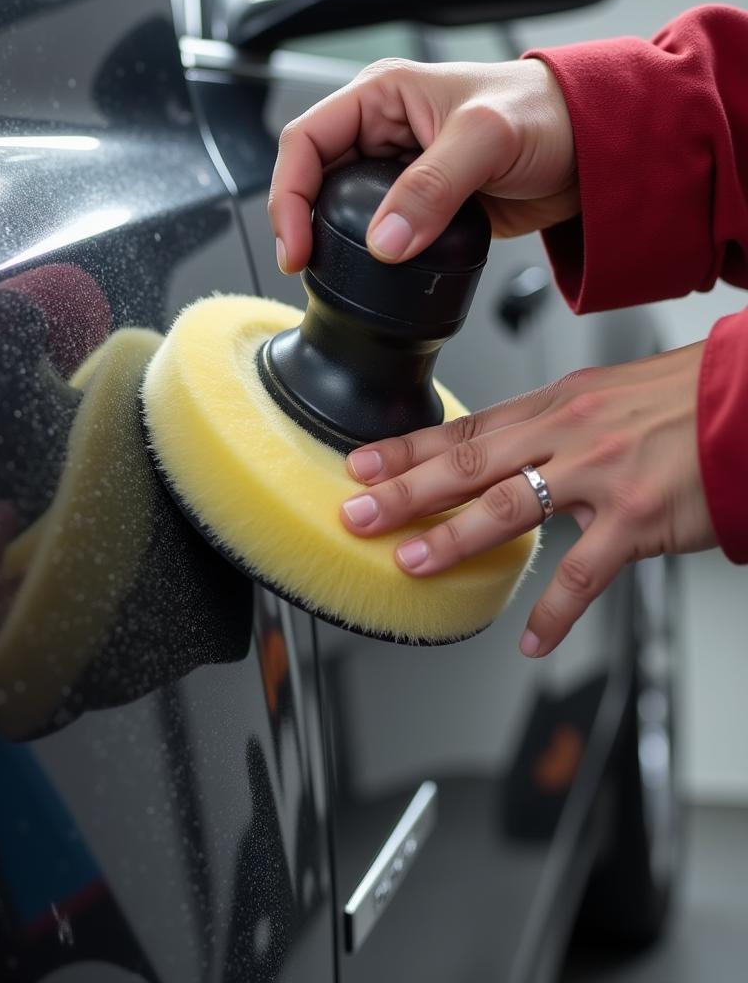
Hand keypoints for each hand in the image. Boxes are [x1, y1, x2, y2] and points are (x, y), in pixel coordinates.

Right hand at [269, 57, 577, 270]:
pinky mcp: (419, 207)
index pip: (306, 141)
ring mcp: (399, 173)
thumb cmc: (548, 114)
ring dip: (332, 242)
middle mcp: (383, 132)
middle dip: (301, 223)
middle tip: (304, 266)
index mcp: (382, 96)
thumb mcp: (484, 139)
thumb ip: (431, 188)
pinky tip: (368, 273)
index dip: (289, 194)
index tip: (296, 244)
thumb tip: (385, 241)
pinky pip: (376, 233)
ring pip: (340, 210)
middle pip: (314, 179)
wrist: (594, 151)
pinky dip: (367, 256)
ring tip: (331, 272)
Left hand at [338, 344, 715, 656]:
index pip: (463, 429)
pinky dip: (555, 613)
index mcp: (552, 404)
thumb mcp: (598, 394)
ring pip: (510, 509)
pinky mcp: (638, 518)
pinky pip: (586, 573)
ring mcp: (601, 475)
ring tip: (411, 562)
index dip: (406, 449)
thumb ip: (543, 424)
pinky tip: (530, 639)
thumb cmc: (678, 399)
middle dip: (404, 492)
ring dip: (454, 539)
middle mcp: (567, 433)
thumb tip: (492, 449)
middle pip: (468, 466)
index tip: (361, 466)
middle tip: (356, 514)